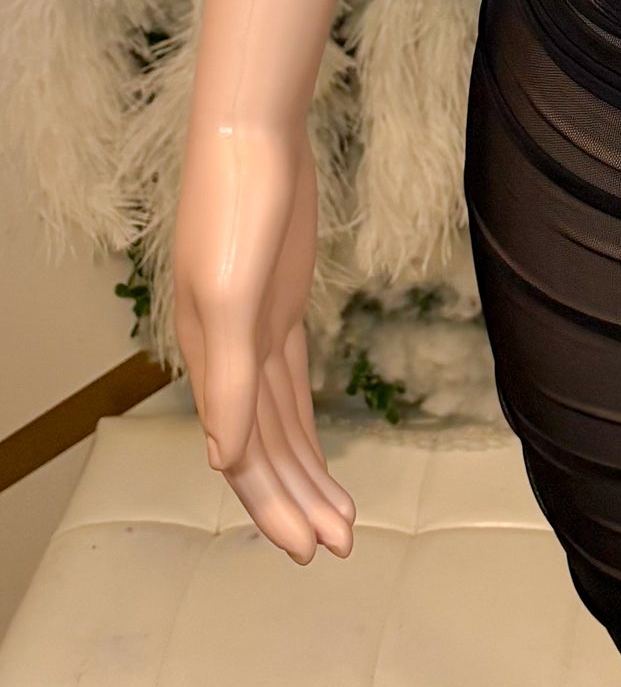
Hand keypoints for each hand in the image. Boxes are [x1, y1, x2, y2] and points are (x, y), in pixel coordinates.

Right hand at [172, 113, 355, 563]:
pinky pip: (290, 385)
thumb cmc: (237, 208)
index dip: (273, 506)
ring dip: (307, 473)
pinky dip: (304, 425)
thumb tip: (226, 459)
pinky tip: (320, 455)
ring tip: (342, 522)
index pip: (243, 455)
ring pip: (279, 423)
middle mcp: (227, 355)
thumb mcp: (233, 295)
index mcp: (211, 360)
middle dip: (296, 502)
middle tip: (337, 548)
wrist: (253, 135)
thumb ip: (228, 378)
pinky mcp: (282, 306)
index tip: (308, 551)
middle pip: (263, 449)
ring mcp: (256, 330)